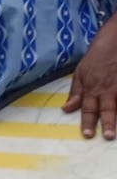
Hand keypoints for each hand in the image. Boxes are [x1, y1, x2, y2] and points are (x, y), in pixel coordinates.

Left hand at [64, 22, 116, 138]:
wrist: (113, 41)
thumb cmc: (96, 59)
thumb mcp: (80, 73)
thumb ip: (75, 92)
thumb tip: (67, 109)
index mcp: (91, 88)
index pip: (88, 108)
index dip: (88, 122)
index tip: (88, 135)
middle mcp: (106, 89)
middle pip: (107, 109)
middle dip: (108, 123)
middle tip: (108, 136)